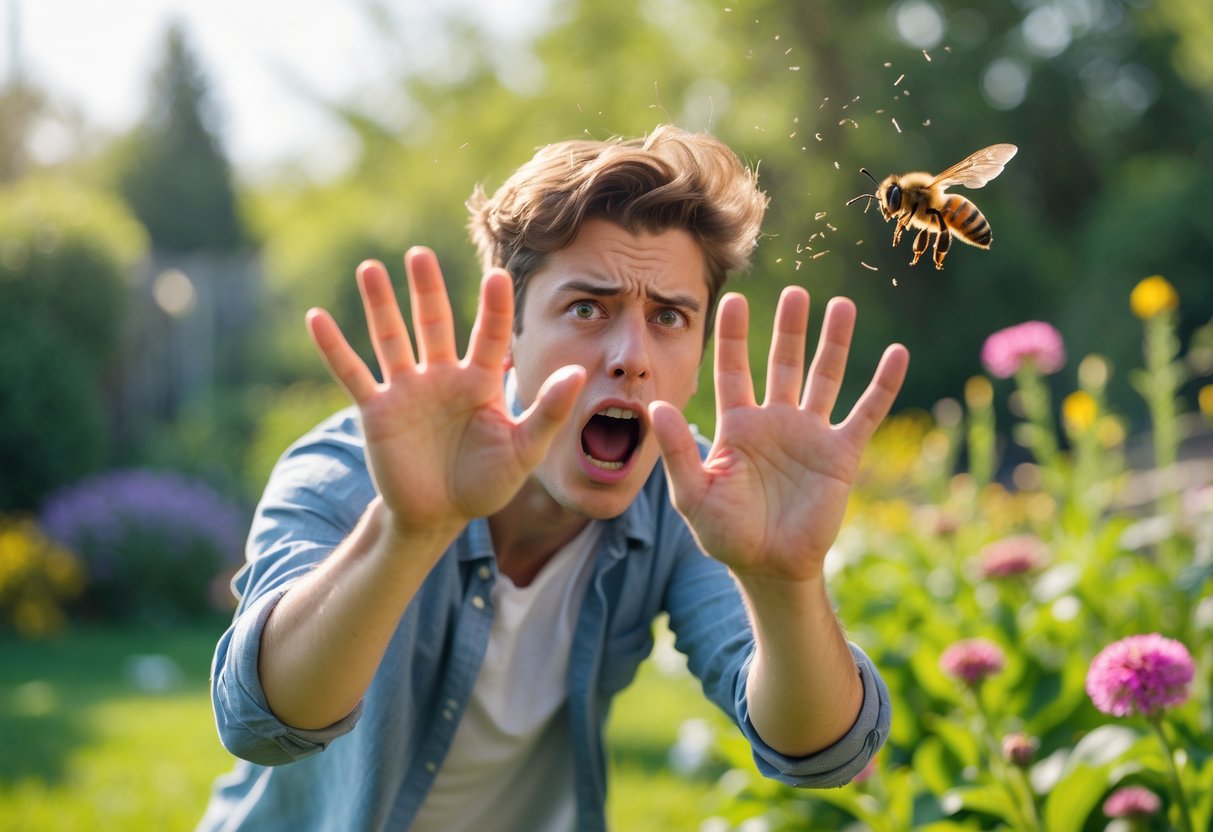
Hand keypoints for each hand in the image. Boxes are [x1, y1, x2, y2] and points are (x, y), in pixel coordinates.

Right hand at [306, 248, 585, 541]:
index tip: (498, 276)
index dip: (493, 308)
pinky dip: (334, 348)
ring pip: (391, 338)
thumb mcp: (523, 451)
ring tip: (370, 268)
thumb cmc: (485, 483)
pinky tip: (316, 317)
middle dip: (427, 290)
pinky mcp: (377, 411)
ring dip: (380, 305)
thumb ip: (548, 412)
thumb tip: (579, 374)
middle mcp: (442, 376)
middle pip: (432, 323)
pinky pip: (353, 374)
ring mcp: (407, 391)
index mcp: (480, 381)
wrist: (439, 518)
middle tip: (420, 254)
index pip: (489, 335)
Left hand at [650, 287, 908, 580]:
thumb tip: (654, 407)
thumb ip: (678, 450)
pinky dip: (882, 386)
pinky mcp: (840, 453)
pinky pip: (864, 413)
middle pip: (783, 363)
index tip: (734, 300)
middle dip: (789, 329)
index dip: (734, 336)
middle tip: (796, 292)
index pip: (733, 370)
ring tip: (841, 305)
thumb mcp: (693, 493)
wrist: (770, 568)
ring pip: (824, 377)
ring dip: (833, 343)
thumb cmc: (726, 533)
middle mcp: (774, 420)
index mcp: (737, 425)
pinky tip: (898, 354)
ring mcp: (809, 434)